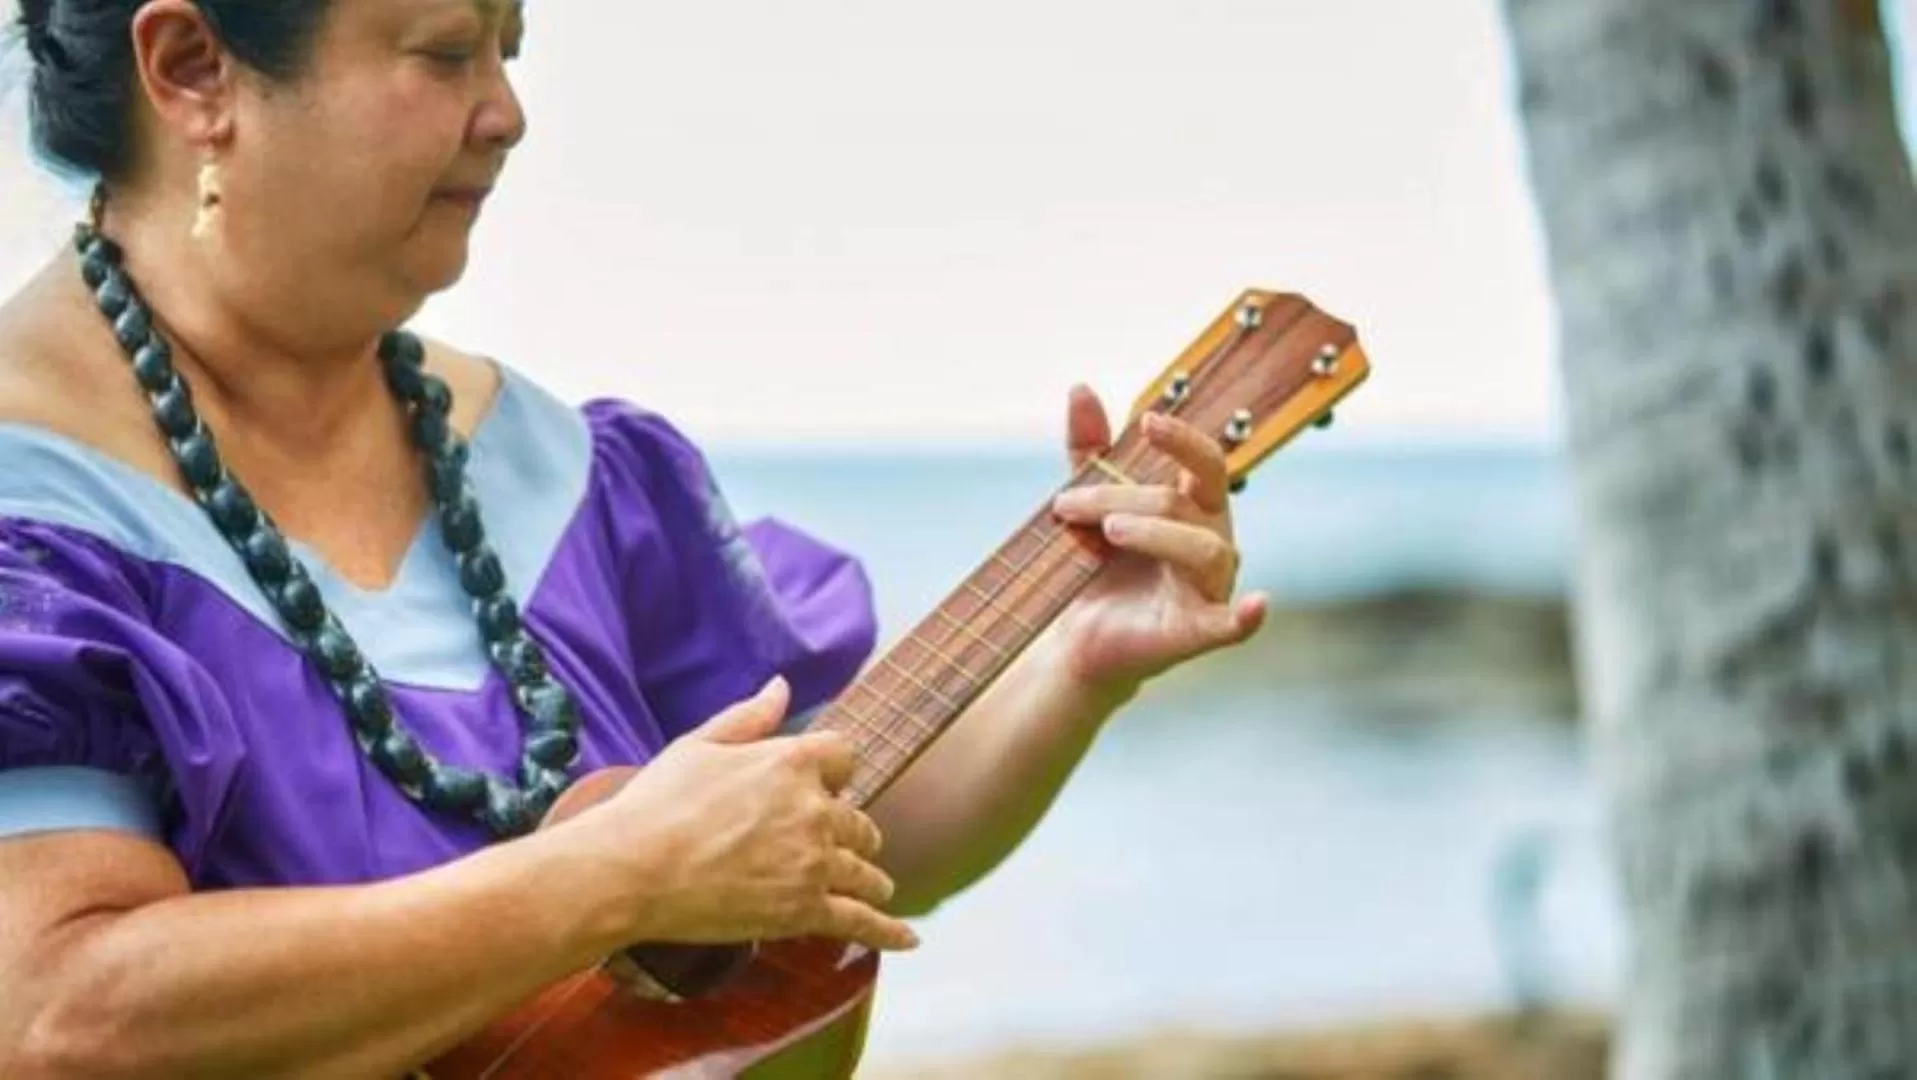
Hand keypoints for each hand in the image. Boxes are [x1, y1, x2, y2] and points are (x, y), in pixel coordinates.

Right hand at [580, 677, 918, 953]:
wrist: (632, 868)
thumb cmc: (656, 803)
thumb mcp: (700, 744)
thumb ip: (750, 717)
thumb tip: (782, 686)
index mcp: (792, 762)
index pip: (845, 757)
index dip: (836, 772)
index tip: (828, 785)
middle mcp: (815, 810)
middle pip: (859, 820)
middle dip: (849, 831)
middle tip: (836, 844)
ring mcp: (814, 863)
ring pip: (866, 870)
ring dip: (869, 877)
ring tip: (873, 886)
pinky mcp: (806, 911)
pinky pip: (862, 922)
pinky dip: (889, 932)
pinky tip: (909, 938)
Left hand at [1046, 385, 1268, 701]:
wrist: (1081, 636)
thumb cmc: (1098, 566)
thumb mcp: (1088, 502)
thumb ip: (1089, 448)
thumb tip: (1080, 387)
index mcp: (1194, 506)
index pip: (1205, 461)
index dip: (1182, 439)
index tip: (1147, 421)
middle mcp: (1212, 540)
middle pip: (1183, 502)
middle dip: (1123, 497)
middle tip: (1067, 504)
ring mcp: (1211, 586)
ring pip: (1203, 549)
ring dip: (1155, 535)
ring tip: (1107, 533)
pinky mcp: (1200, 631)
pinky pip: (1233, 624)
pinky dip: (1248, 616)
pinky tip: (1258, 606)